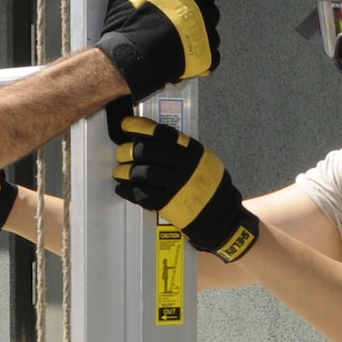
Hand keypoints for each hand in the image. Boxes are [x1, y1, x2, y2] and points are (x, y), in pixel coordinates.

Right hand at [93, 0, 221, 99]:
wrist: (130, 62)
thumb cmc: (128, 28)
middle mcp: (201, 14)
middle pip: (211, 10)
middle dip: (200, 14)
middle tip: (181, 22)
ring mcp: (205, 37)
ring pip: (213, 34)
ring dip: (201, 36)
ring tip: (180, 42)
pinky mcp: (206, 59)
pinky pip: (214, 56)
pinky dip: (203, 57)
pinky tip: (186, 56)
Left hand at [110, 116, 259, 261]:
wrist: (222, 217)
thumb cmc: (211, 186)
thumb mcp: (203, 160)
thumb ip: (182, 150)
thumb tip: (150, 139)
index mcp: (193, 151)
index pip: (162, 133)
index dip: (140, 127)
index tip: (126, 125)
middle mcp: (185, 166)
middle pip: (148, 151)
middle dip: (128, 150)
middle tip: (121, 153)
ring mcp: (177, 186)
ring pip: (142, 173)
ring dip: (125, 171)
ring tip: (119, 172)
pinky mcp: (170, 205)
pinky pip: (142, 195)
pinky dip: (128, 190)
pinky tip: (122, 188)